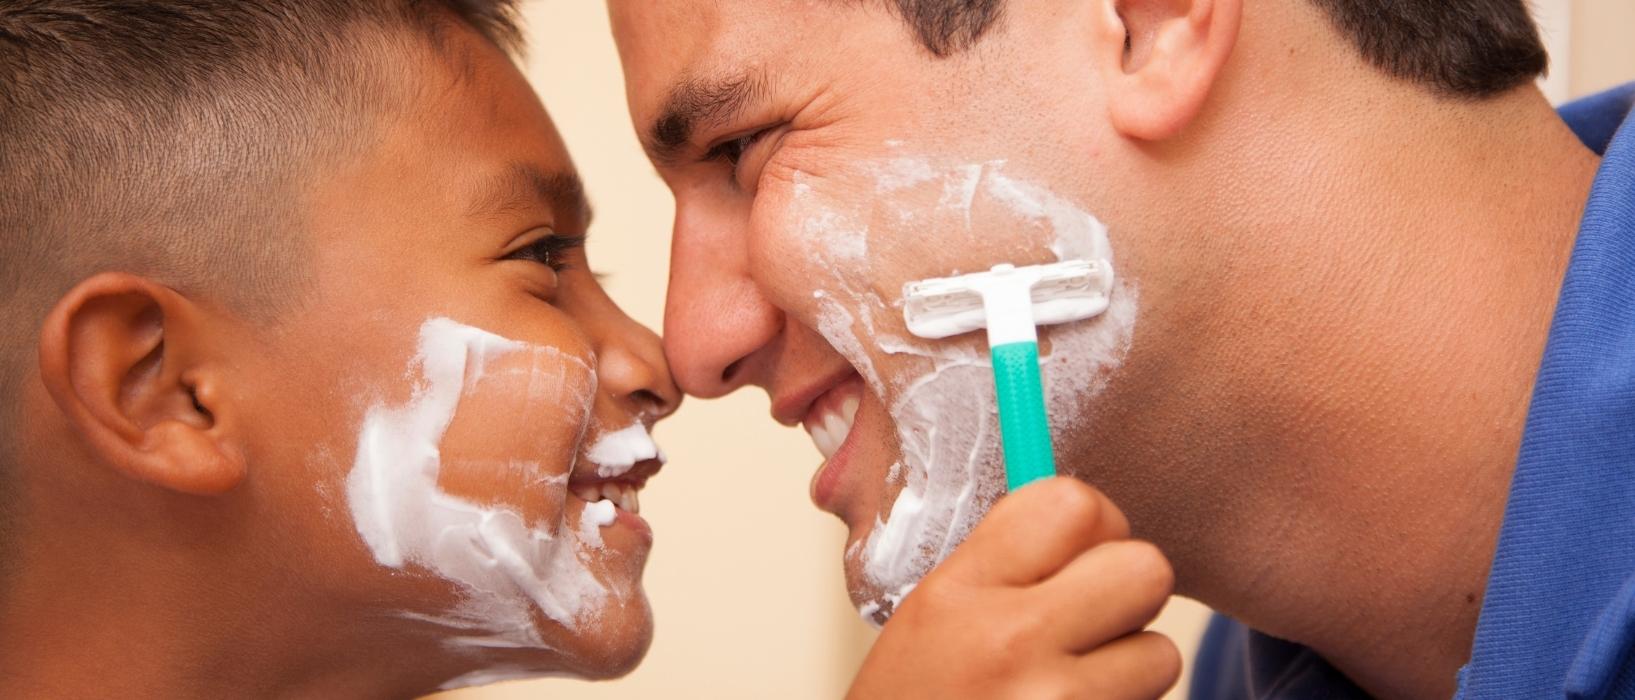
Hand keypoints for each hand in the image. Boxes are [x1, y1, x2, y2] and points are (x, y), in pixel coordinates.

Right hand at [846, 477, 1180, 699]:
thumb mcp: (930, 620)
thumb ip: (1002, 564)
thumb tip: (1088, 515)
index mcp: (960, 593)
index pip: (1075, 504)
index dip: (1094, 525)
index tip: (1076, 554)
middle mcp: (1010, 644)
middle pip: (1146, 568)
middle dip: (1127, 594)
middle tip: (1088, 622)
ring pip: (1160, 654)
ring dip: (1129, 672)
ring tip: (1067, 691)